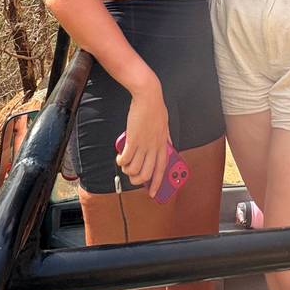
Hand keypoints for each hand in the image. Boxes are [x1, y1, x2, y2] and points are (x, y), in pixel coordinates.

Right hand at [116, 74, 168, 197]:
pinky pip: (126, 158)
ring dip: (128, 171)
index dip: (157, 183)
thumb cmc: (156, 108)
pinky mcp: (133, 139)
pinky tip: (120, 158)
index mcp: (163, 144)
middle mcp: (155, 147)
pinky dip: (121, 161)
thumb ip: (166, 137)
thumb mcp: (166, 124)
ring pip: (135, 169)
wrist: (148, 96)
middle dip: (137, 180)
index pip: (162, 169)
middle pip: (147, 173)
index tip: (153, 193)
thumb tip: (169, 144)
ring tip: (124, 164)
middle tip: (132, 177)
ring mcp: (144, 144)